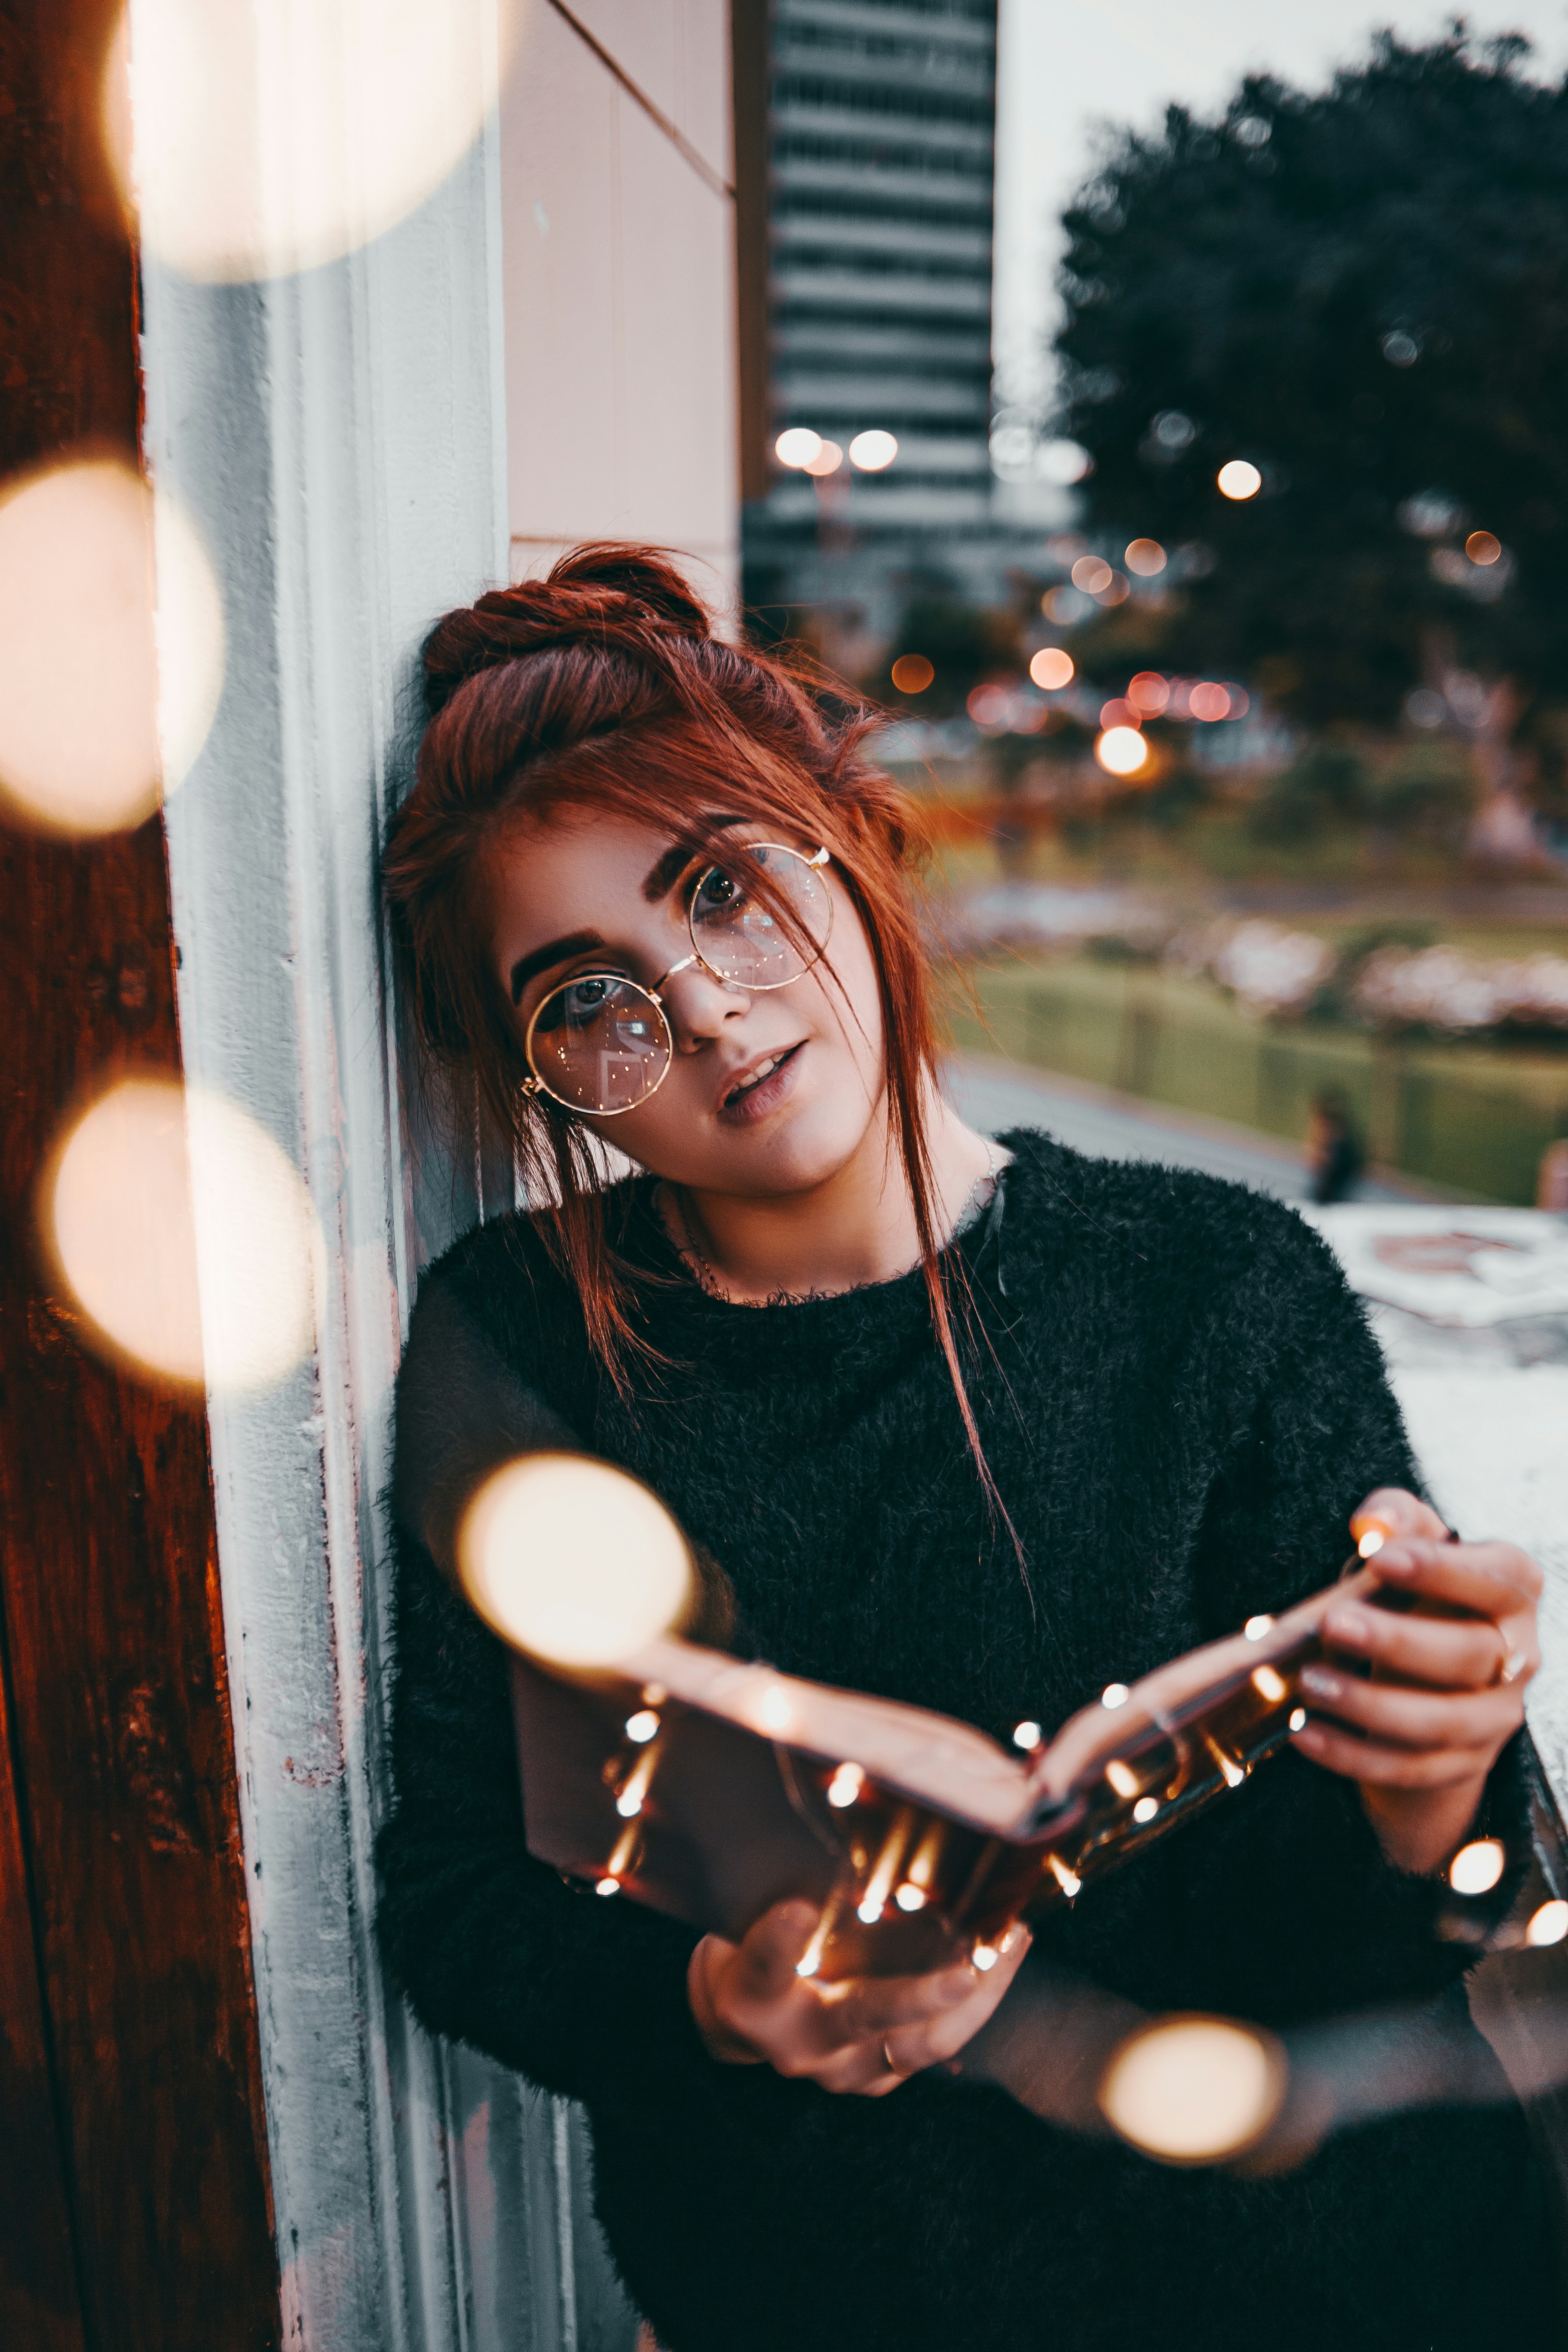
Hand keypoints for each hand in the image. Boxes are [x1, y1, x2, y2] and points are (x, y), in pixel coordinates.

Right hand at [688, 1899, 1031, 2094]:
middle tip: (964, 1971)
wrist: (752, 2027)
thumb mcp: (750, 1925)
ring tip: (1011, 1944)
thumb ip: (784, 1900)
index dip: (782, 1940)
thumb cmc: (757, 1957)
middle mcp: (800, 2044)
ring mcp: (845, 2071)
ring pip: (921, 2043)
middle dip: (918, 1997)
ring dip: (974, 1997)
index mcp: (754, 1998)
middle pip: (860, 2018)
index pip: (766, 1966)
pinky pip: (937, 2045)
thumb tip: (838, 1839)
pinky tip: (1002, 1957)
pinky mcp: (879, 2079)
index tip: (799, 1908)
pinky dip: (975, 2003)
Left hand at [1289, 1487, 1541, 1874]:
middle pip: (1469, 1653)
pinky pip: (1411, 1767)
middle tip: (1331, 1624)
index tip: (1379, 1558)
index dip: (1444, 1568)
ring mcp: (1495, 1717)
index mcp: (1512, 1593)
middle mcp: (1517, 1656)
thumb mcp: (1408, 1549)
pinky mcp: (1463, 1764)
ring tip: (1310, 1683)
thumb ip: (1396, 1519)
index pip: (1500, 1576)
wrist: (1427, 1682)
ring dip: (1371, 1705)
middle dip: (1397, 1641)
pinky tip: (1306, 1733)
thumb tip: (1373, 1523)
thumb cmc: (1415, 1598)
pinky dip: (1354, 1755)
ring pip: (1442, 1721)